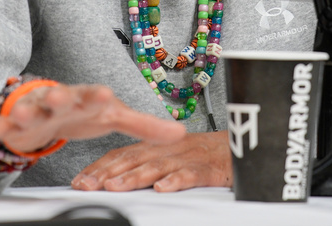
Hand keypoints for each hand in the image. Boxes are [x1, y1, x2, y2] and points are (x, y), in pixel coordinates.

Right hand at [0, 83, 185, 154]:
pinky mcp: (11, 124)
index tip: (107, 94)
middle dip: (62, 97)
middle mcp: (58, 100)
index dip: (99, 96)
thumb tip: (181, 133)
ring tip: (20, 114)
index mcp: (84, 98)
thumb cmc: (82, 111)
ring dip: (24, 111)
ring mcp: (33, 111)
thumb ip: (144, 126)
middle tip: (61, 96)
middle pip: (61, 97)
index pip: (93, 95)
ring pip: (28, 110)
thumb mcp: (112, 119)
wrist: (46, 106)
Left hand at [71, 130, 231, 191]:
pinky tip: (163, 188)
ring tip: (115, 186)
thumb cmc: (211, 154)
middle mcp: (171, 148)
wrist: (250, 143)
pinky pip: (191, 173)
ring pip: (158, 165)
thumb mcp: (176, 157)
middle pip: (135, 158)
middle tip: (88, 185)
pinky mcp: (211, 167)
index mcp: (160, 145)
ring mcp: (190, 157)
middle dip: (108, 172)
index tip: (81, 180)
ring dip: (134, 176)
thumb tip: (120, 181)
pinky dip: (176, 180)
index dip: (101, 166)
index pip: (124, 154)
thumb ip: (151, 165)